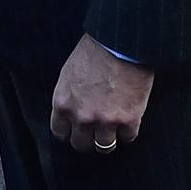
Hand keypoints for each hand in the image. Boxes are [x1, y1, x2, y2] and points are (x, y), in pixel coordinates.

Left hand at [49, 34, 153, 154]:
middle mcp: (81, 116)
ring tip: (114, 130)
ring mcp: (105, 121)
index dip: (70, 132)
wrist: (122, 42)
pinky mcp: (128, 120)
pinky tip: (130, 120)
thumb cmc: (96, 50)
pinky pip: (128, 138)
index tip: (77, 130)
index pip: (60, 133)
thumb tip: (73, 109)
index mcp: (62, 103)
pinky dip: (129, 131)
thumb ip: (69, 96)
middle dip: (89, 139)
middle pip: (81, 144)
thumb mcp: (70, 72)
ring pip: (104, 147)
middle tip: (97, 132)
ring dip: (109, 139)